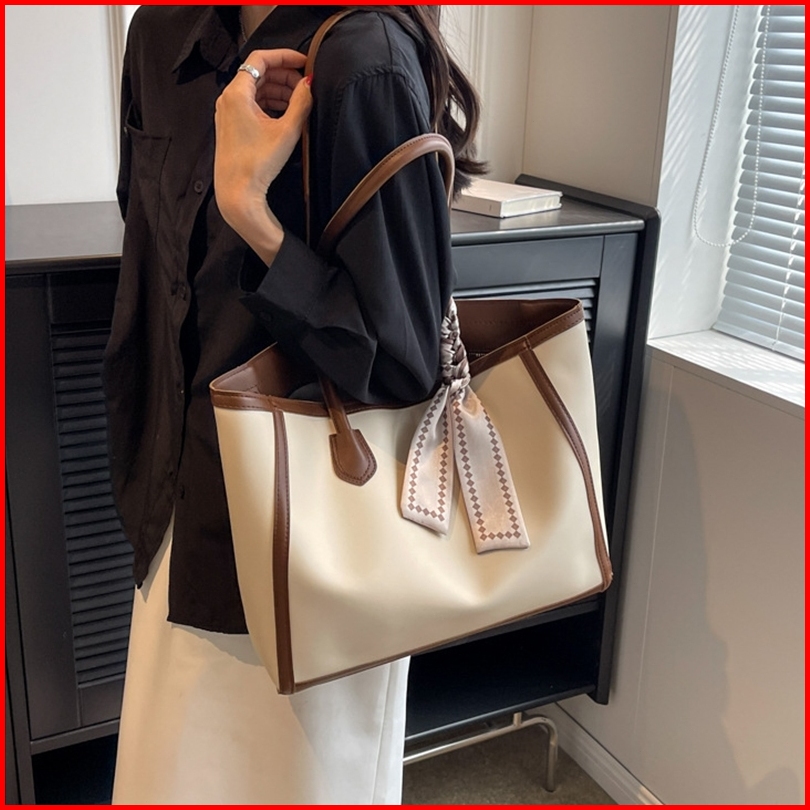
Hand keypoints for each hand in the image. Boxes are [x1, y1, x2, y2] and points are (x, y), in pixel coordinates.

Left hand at [214, 49, 311, 262]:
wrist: (237, 193)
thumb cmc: (258, 163)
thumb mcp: (287, 131)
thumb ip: (301, 102)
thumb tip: (310, 82)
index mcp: (237, 92)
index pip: (261, 59)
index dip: (285, 56)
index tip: (305, 62)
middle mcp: (228, 98)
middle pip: (258, 72)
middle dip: (284, 75)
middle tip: (306, 84)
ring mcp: (228, 112)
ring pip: (256, 89)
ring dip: (278, 90)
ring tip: (299, 100)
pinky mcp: (231, 126)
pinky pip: (251, 104)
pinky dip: (269, 103)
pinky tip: (285, 113)